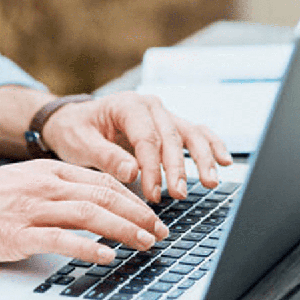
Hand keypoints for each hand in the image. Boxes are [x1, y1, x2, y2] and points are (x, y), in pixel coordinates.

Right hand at [0, 160, 167, 263]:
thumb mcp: (23, 184)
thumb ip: (56, 190)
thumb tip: (92, 204)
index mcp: (48, 171)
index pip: (102, 181)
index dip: (133, 198)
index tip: (152, 214)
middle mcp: (44, 186)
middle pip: (104, 196)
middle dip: (139, 214)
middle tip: (162, 231)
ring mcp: (31, 209)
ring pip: (90, 215)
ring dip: (124, 230)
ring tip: (146, 243)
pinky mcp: (18, 234)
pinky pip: (60, 240)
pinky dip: (87, 247)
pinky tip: (106, 256)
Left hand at [41, 92, 233, 201]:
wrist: (74, 121)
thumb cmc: (76, 131)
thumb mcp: (81, 144)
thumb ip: (105, 157)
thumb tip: (132, 172)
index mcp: (128, 105)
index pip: (147, 138)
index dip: (152, 168)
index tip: (153, 194)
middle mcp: (150, 106)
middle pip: (172, 137)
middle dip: (178, 168)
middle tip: (179, 194)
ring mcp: (163, 115)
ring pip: (190, 134)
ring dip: (202, 158)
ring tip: (210, 181)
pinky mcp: (170, 127)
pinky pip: (196, 134)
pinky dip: (212, 146)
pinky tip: (225, 162)